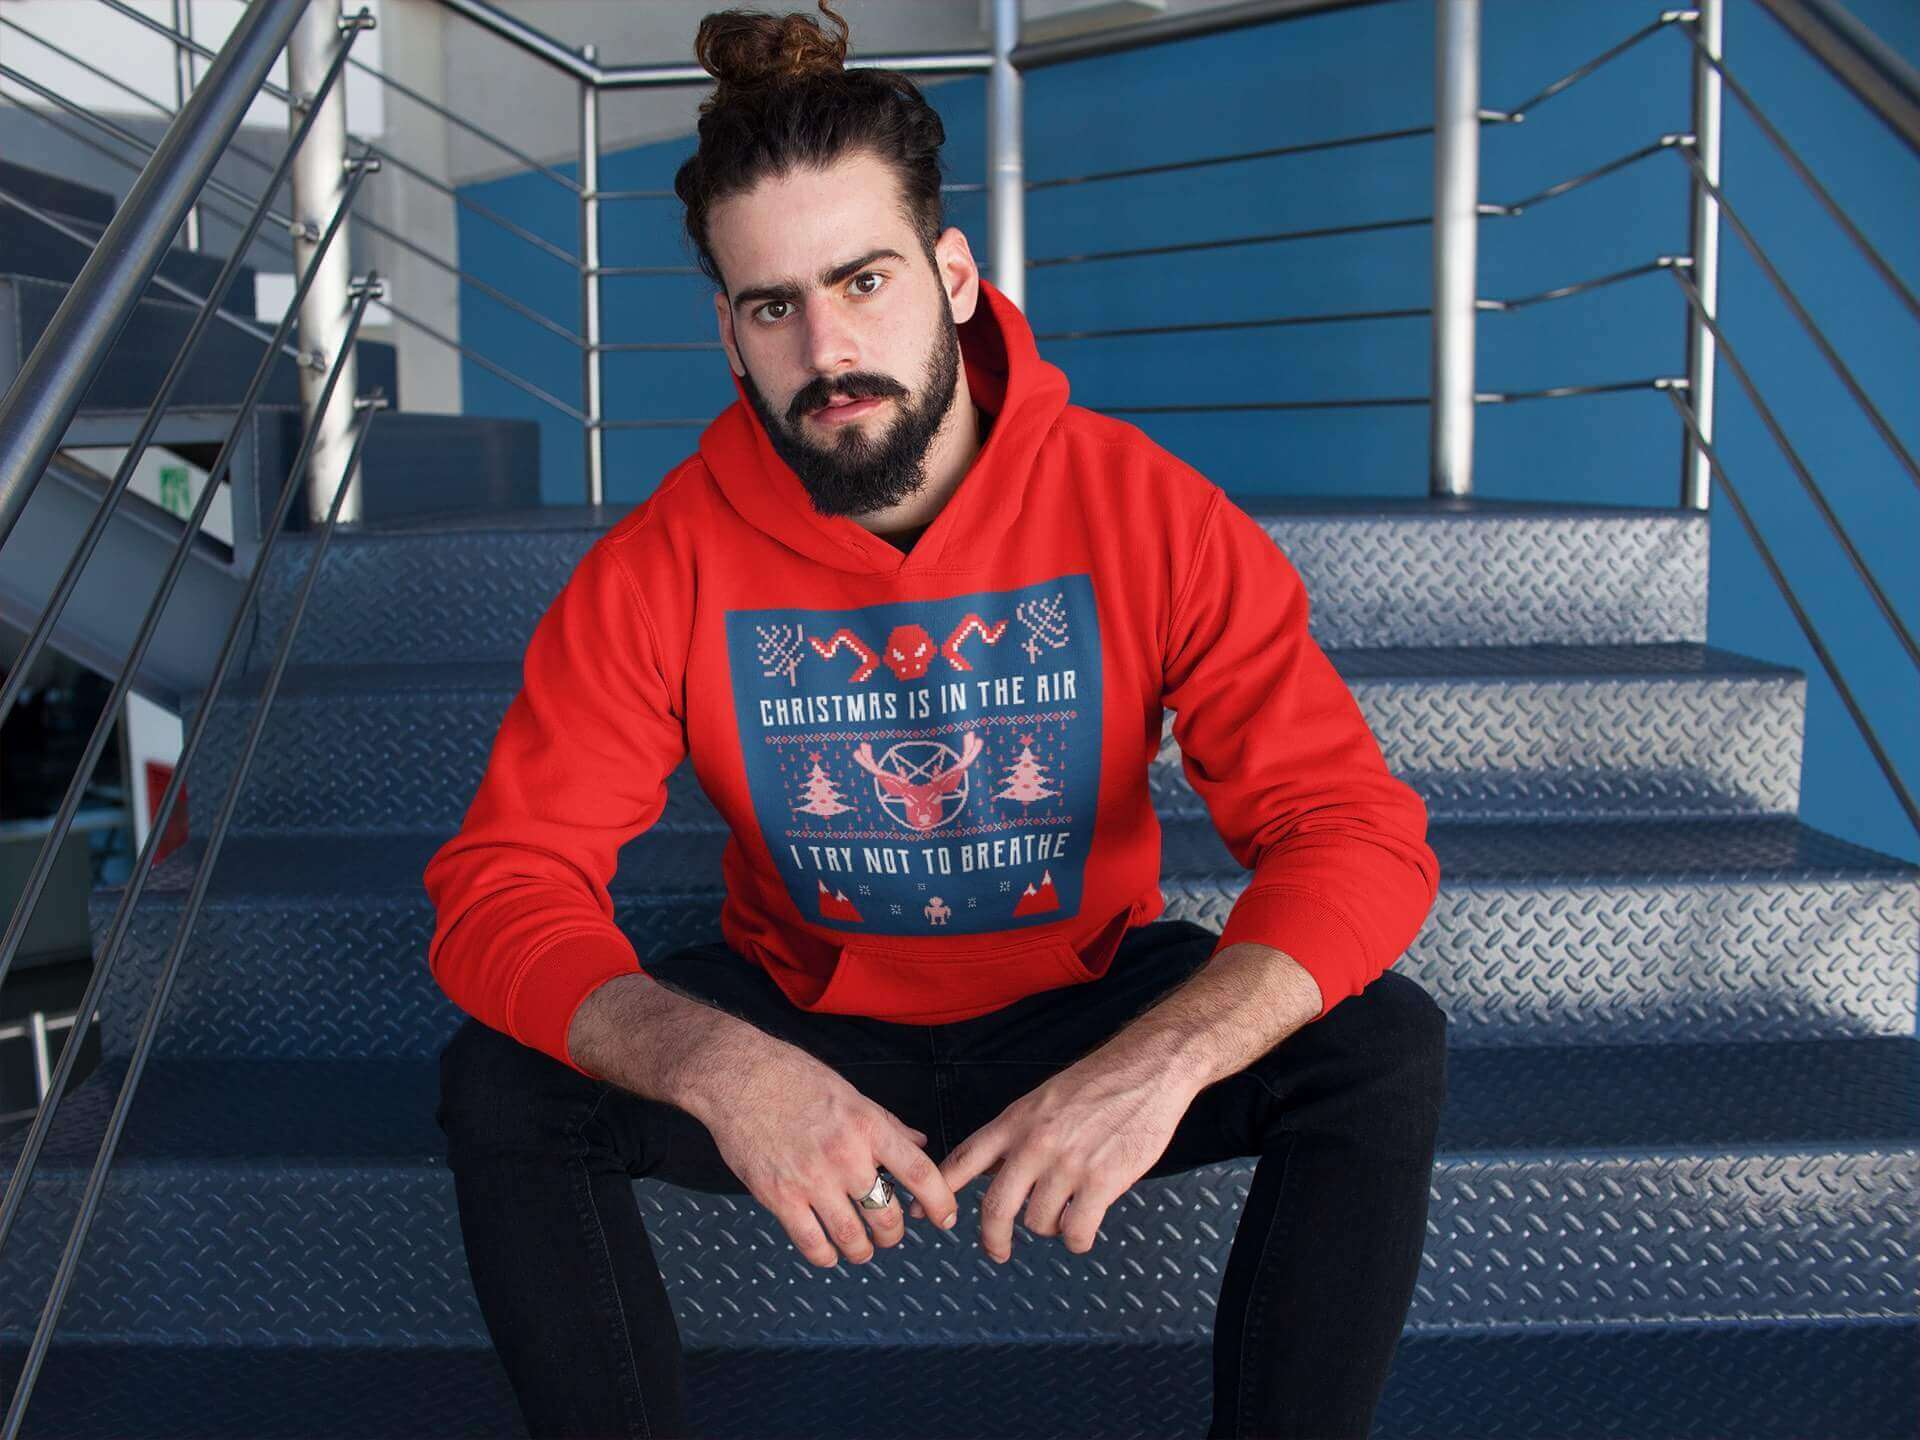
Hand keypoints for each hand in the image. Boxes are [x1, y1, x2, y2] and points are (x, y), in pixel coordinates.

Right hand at [695, 1045, 960, 1267]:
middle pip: (886, 1214)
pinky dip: (825, 1256)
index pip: (919, 1172)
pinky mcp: (779, 1197)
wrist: (738, 1077)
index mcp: (867, 1126)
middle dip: (893, 1233)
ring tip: (862, 1249)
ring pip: (852, 1237)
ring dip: (863, 1250)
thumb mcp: (850, 1093)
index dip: (939, 1201)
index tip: (945, 1217)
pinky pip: (811, 1243)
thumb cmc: (794, 1078)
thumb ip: (886, 1123)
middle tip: (889, 1233)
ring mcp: (811, 1180)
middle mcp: (845, 1156)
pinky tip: (828, 1253)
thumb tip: (920, 1142)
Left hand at [908, 1055, 1192, 1262]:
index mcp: (1016, 1121)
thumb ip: (1018, 1134)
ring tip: (1063, 1218)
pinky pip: (1076, 1231)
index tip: (927, 1214)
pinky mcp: (1102, 1181)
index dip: (941, 1191)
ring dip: (1048, 1230)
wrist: (1147, 1069)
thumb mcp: (1043, 1100)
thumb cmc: (1097, 1083)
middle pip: (995, 1207)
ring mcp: (1068, 1164)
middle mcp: (1035, 1144)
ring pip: (1038, 1223)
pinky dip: (1077, 1240)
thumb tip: (993, 1169)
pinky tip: (1083, 1230)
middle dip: (992, 1238)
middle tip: (996, 1251)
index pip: (965, 1159)